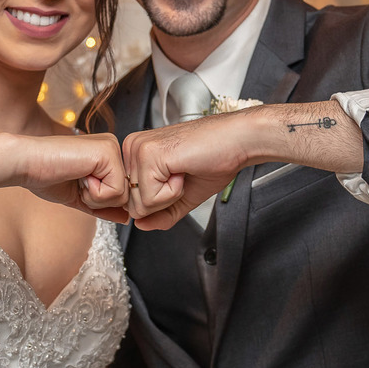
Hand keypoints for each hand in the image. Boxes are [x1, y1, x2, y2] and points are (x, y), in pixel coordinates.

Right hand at [16, 133, 129, 223]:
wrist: (24, 163)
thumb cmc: (46, 177)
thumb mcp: (81, 196)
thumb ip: (104, 206)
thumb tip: (127, 218)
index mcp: (107, 154)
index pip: (120, 192)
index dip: (98, 200)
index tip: (76, 183)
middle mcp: (113, 146)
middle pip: (124, 195)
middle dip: (98, 200)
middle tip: (76, 181)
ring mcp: (113, 147)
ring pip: (122, 195)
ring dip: (95, 197)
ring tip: (77, 178)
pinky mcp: (109, 152)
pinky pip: (116, 191)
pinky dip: (94, 193)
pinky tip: (78, 176)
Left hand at [122, 113, 254, 230]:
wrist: (236, 142)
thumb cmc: (214, 159)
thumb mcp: (181, 196)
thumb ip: (159, 214)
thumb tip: (140, 225)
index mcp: (136, 153)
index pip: (132, 201)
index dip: (160, 201)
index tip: (178, 177)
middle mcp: (132, 148)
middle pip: (133, 205)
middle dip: (163, 201)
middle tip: (182, 176)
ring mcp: (138, 149)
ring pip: (139, 204)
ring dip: (169, 196)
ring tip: (183, 172)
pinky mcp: (148, 154)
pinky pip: (150, 198)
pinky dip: (174, 192)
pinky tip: (183, 170)